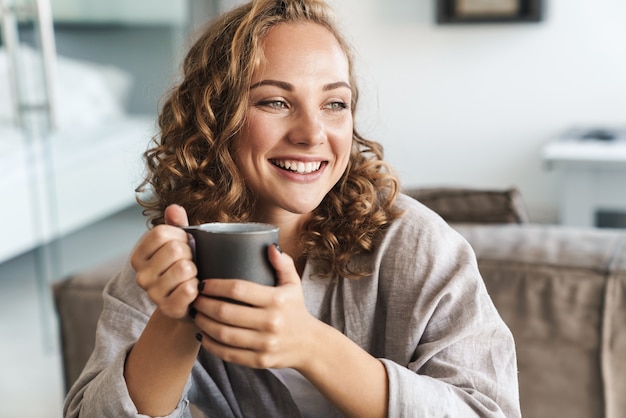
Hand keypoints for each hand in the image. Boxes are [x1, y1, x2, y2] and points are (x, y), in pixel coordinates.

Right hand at [130, 204, 198, 318]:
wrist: (185, 303)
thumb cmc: (182, 267)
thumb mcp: (178, 243)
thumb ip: (176, 224)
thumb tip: (174, 208)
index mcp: (138, 256)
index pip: (161, 232)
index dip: (180, 235)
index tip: (184, 244)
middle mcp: (141, 275)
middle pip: (175, 249)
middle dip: (190, 253)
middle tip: (189, 262)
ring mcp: (153, 293)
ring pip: (185, 268)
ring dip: (195, 271)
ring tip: (190, 276)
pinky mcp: (168, 308)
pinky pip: (189, 289)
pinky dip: (197, 288)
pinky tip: (193, 290)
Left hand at [192, 244, 316, 369]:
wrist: (309, 344)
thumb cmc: (295, 309)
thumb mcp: (293, 284)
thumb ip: (283, 264)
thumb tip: (269, 246)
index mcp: (277, 300)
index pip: (239, 289)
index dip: (216, 286)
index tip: (203, 283)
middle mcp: (271, 322)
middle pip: (226, 313)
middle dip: (204, 305)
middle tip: (194, 298)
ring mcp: (265, 344)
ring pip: (224, 334)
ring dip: (204, 324)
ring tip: (196, 315)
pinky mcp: (260, 360)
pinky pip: (228, 354)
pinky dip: (211, 345)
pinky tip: (202, 336)